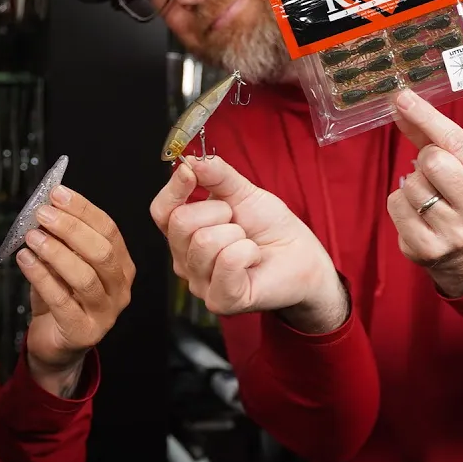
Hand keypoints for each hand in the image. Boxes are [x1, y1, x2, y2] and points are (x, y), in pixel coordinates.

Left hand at [15, 185, 133, 396]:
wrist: (57, 345)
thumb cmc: (62, 299)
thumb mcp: (64, 264)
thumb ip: (60, 241)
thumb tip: (45, 209)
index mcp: (121, 265)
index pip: (109, 230)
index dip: (83, 209)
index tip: (57, 194)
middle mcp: (120, 289)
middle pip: (102, 251)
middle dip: (71, 228)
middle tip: (43, 214)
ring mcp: (105, 313)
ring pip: (85, 277)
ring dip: (55, 252)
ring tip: (32, 237)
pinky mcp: (84, 332)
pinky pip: (63, 301)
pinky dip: (41, 277)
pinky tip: (25, 261)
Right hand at [149, 155, 346, 332]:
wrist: (301, 255)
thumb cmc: (270, 228)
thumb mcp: (242, 191)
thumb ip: (216, 174)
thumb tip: (191, 160)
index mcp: (184, 234)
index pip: (160, 210)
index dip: (173, 189)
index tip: (189, 172)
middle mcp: (185, 260)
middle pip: (180, 223)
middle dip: (218, 212)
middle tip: (238, 222)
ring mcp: (200, 283)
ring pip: (205, 241)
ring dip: (238, 235)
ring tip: (248, 243)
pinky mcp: (221, 300)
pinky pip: (227, 261)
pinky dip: (248, 252)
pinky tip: (253, 259)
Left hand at [387, 88, 462, 295]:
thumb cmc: (462, 196)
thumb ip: (432, 135)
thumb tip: (401, 103)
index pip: (457, 142)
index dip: (427, 116)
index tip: (403, 97)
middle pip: (432, 161)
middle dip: (425, 160)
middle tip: (433, 171)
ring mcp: (453, 233)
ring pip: (410, 184)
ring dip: (411, 184)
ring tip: (428, 196)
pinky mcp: (426, 248)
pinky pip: (395, 205)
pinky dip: (399, 202)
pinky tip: (416, 212)